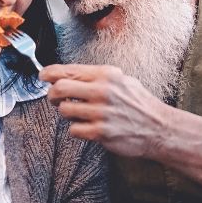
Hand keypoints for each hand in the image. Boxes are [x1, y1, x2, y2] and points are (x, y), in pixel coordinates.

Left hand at [40, 64, 173, 157]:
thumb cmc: (139, 104)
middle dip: (52, 94)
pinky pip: (73, 129)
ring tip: (78, 114)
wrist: (159, 128)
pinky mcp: (100, 132)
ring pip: (64, 110)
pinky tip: (88, 127)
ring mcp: (101, 113)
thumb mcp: (122, 80)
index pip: (68, 70)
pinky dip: (76, 129)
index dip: (49, 73)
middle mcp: (102, 91)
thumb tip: (67, 74)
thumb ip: (96, 77)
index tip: (43, 76)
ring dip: (66, 113)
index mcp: (106, 75)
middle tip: (55, 98)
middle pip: (59, 88)